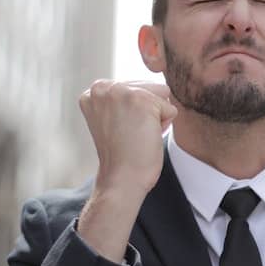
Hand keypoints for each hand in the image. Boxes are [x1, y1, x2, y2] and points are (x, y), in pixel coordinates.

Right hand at [78, 80, 177, 196]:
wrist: (121, 179)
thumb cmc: (122, 154)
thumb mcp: (113, 117)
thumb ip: (123, 98)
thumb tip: (160, 86)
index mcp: (94, 91)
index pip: (135, 87)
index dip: (136, 111)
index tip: (121, 129)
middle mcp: (103, 87)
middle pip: (149, 86)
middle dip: (148, 112)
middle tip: (130, 134)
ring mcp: (121, 91)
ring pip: (161, 94)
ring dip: (157, 117)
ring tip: (137, 134)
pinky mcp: (141, 100)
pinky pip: (170, 108)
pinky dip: (164, 125)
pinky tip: (145, 138)